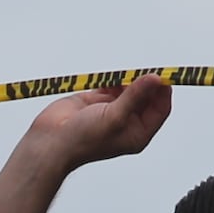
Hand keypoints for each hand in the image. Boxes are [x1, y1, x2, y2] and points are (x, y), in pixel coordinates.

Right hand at [20, 72, 171, 173]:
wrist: (51, 141)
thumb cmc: (82, 139)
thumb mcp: (115, 117)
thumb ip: (135, 96)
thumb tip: (154, 79)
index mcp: (138, 133)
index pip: (160, 109)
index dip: (162, 91)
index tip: (162, 75)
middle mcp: (128, 122)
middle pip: (147, 96)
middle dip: (146, 83)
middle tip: (142, 71)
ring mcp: (113, 110)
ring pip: (130, 88)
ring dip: (128, 79)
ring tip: (122, 78)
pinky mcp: (98, 100)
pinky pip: (112, 84)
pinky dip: (113, 79)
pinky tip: (110, 79)